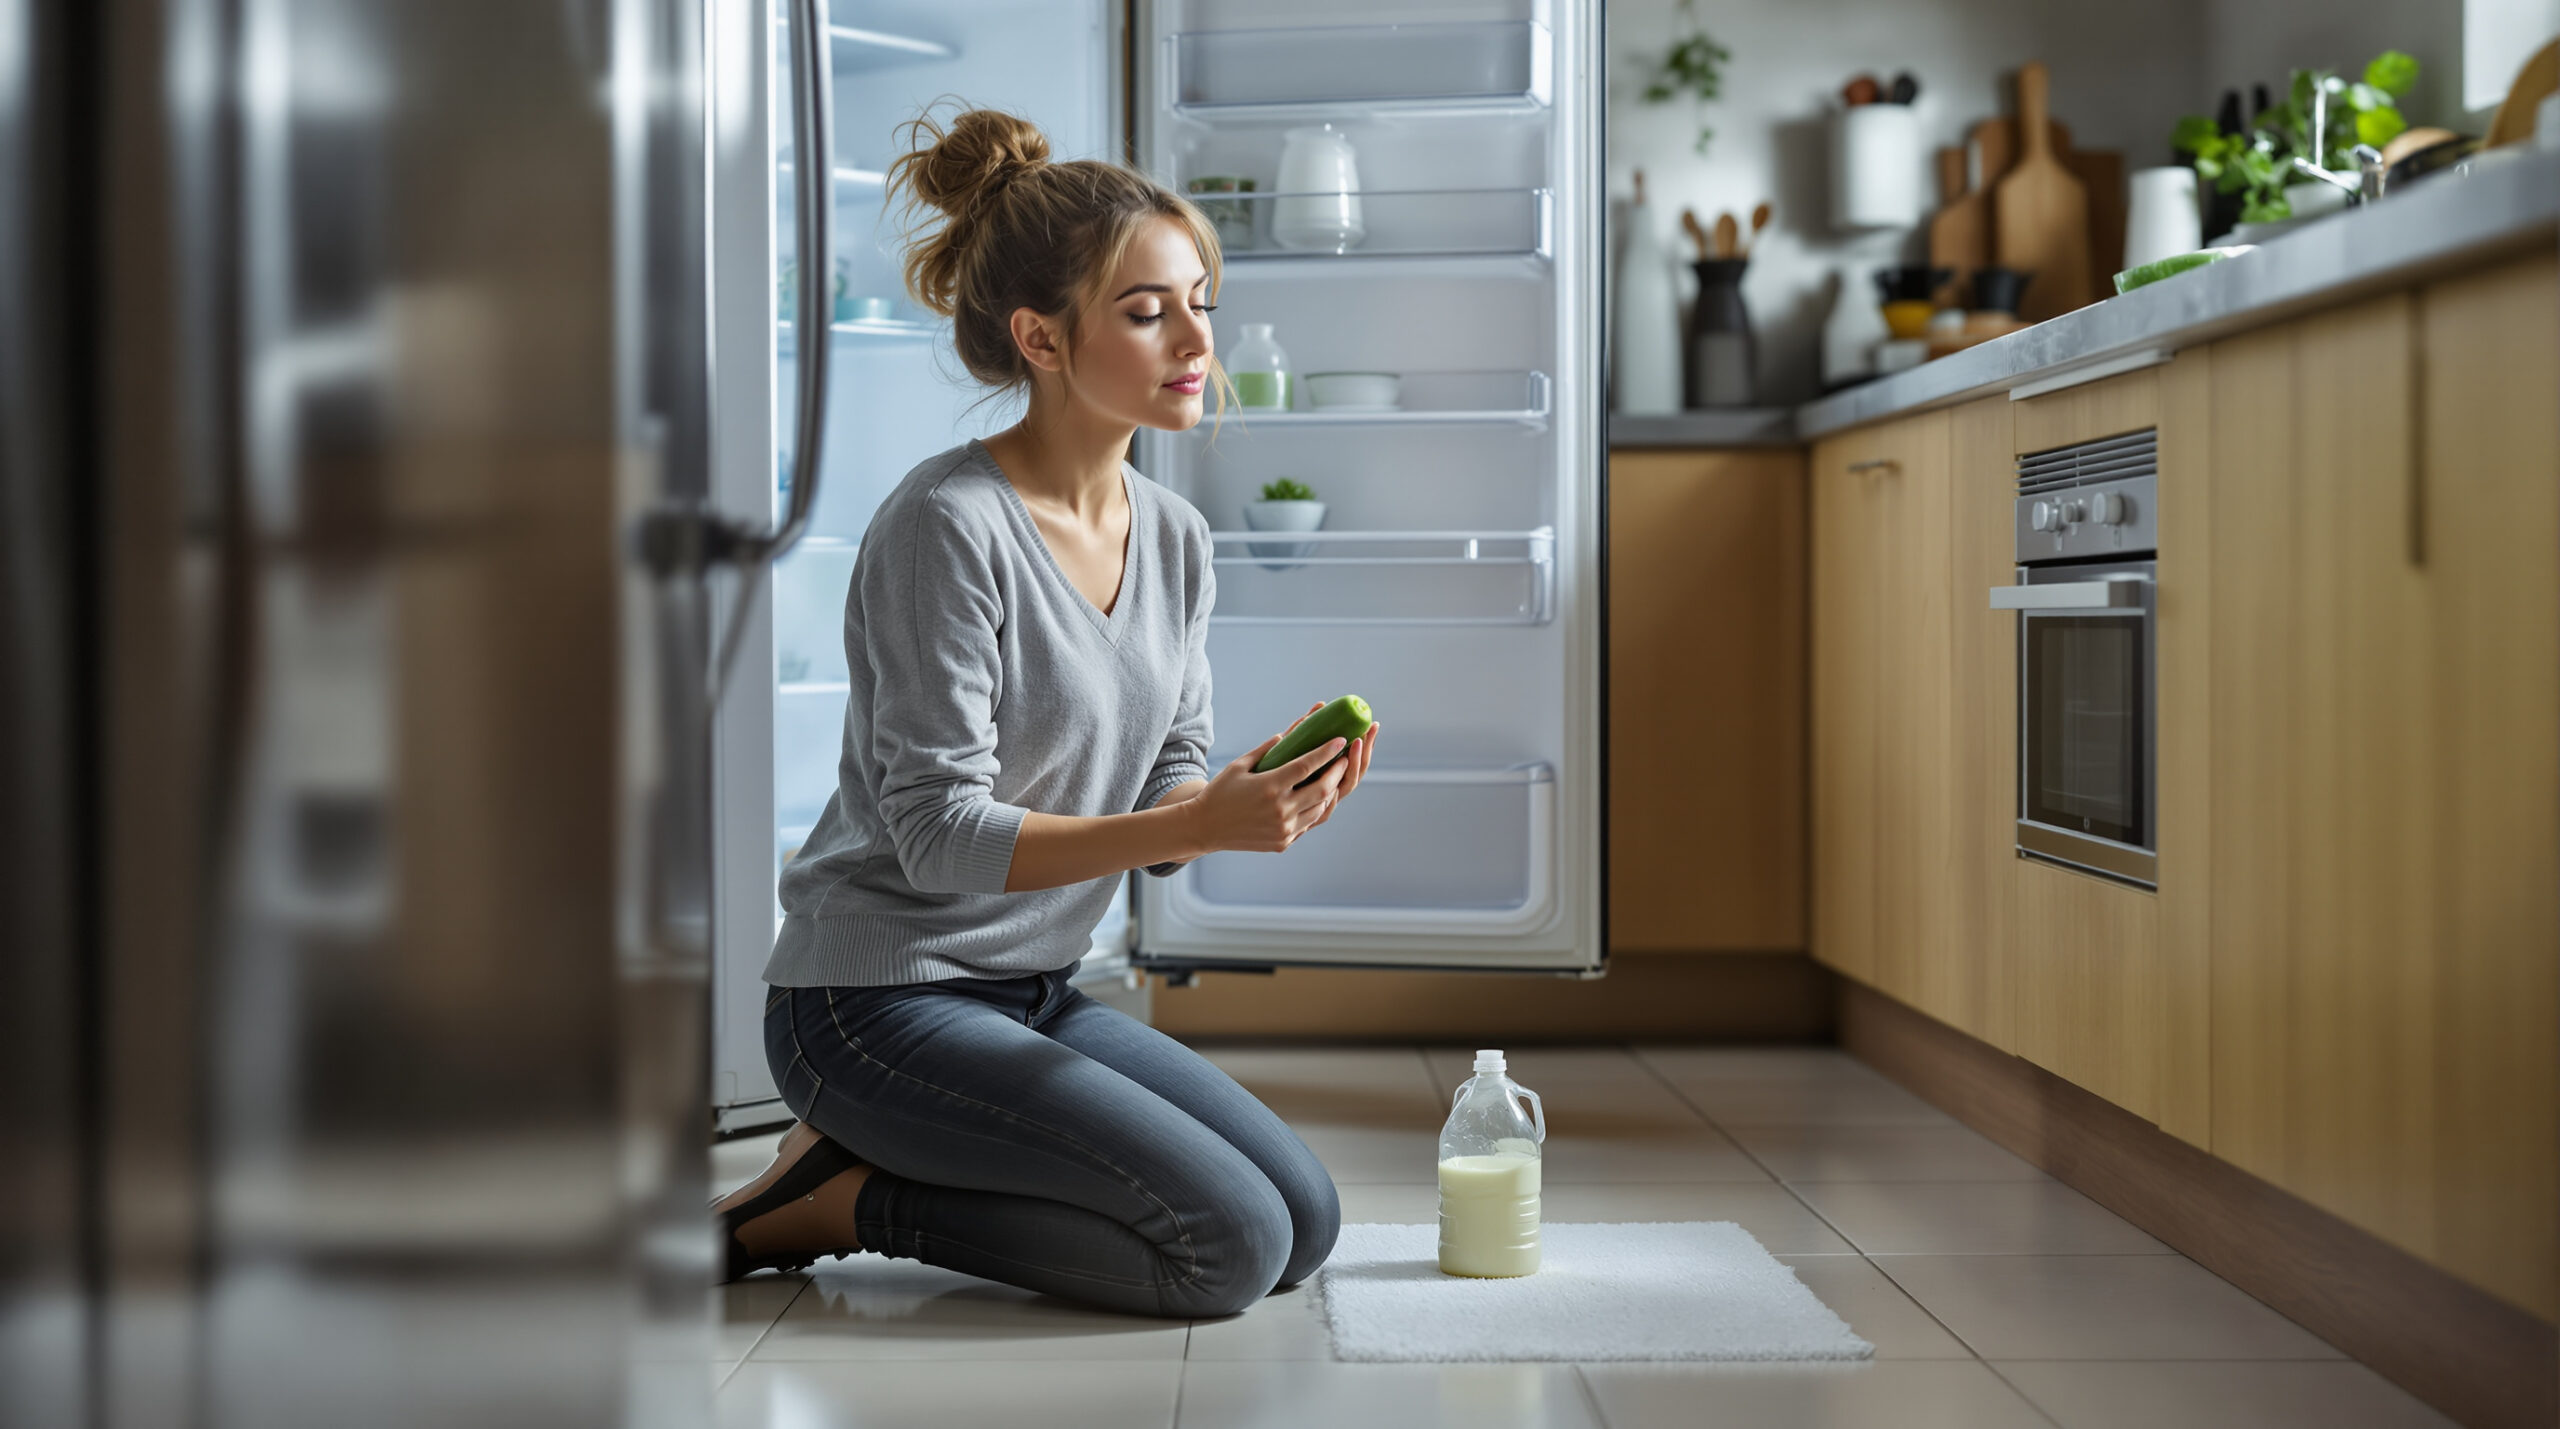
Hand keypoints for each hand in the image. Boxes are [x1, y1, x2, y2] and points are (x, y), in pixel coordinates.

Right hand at [1183, 707, 1372, 855]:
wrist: (1204, 828)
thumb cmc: (1220, 792)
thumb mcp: (1239, 765)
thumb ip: (1266, 750)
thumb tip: (1287, 734)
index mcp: (1269, 786)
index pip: (1307, 765)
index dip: (1327, 752)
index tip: (1340, 740)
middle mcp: (1280, 809)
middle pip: (1322, 788)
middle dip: (1337, 772)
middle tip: (1344, 759)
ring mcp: (1283, 829)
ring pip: (1320, 809)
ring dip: (1330, 792)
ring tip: (1333, 778)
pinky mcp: (1283, 842)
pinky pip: (1307, 824)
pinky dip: (1315, 810)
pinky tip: (1316, 798)